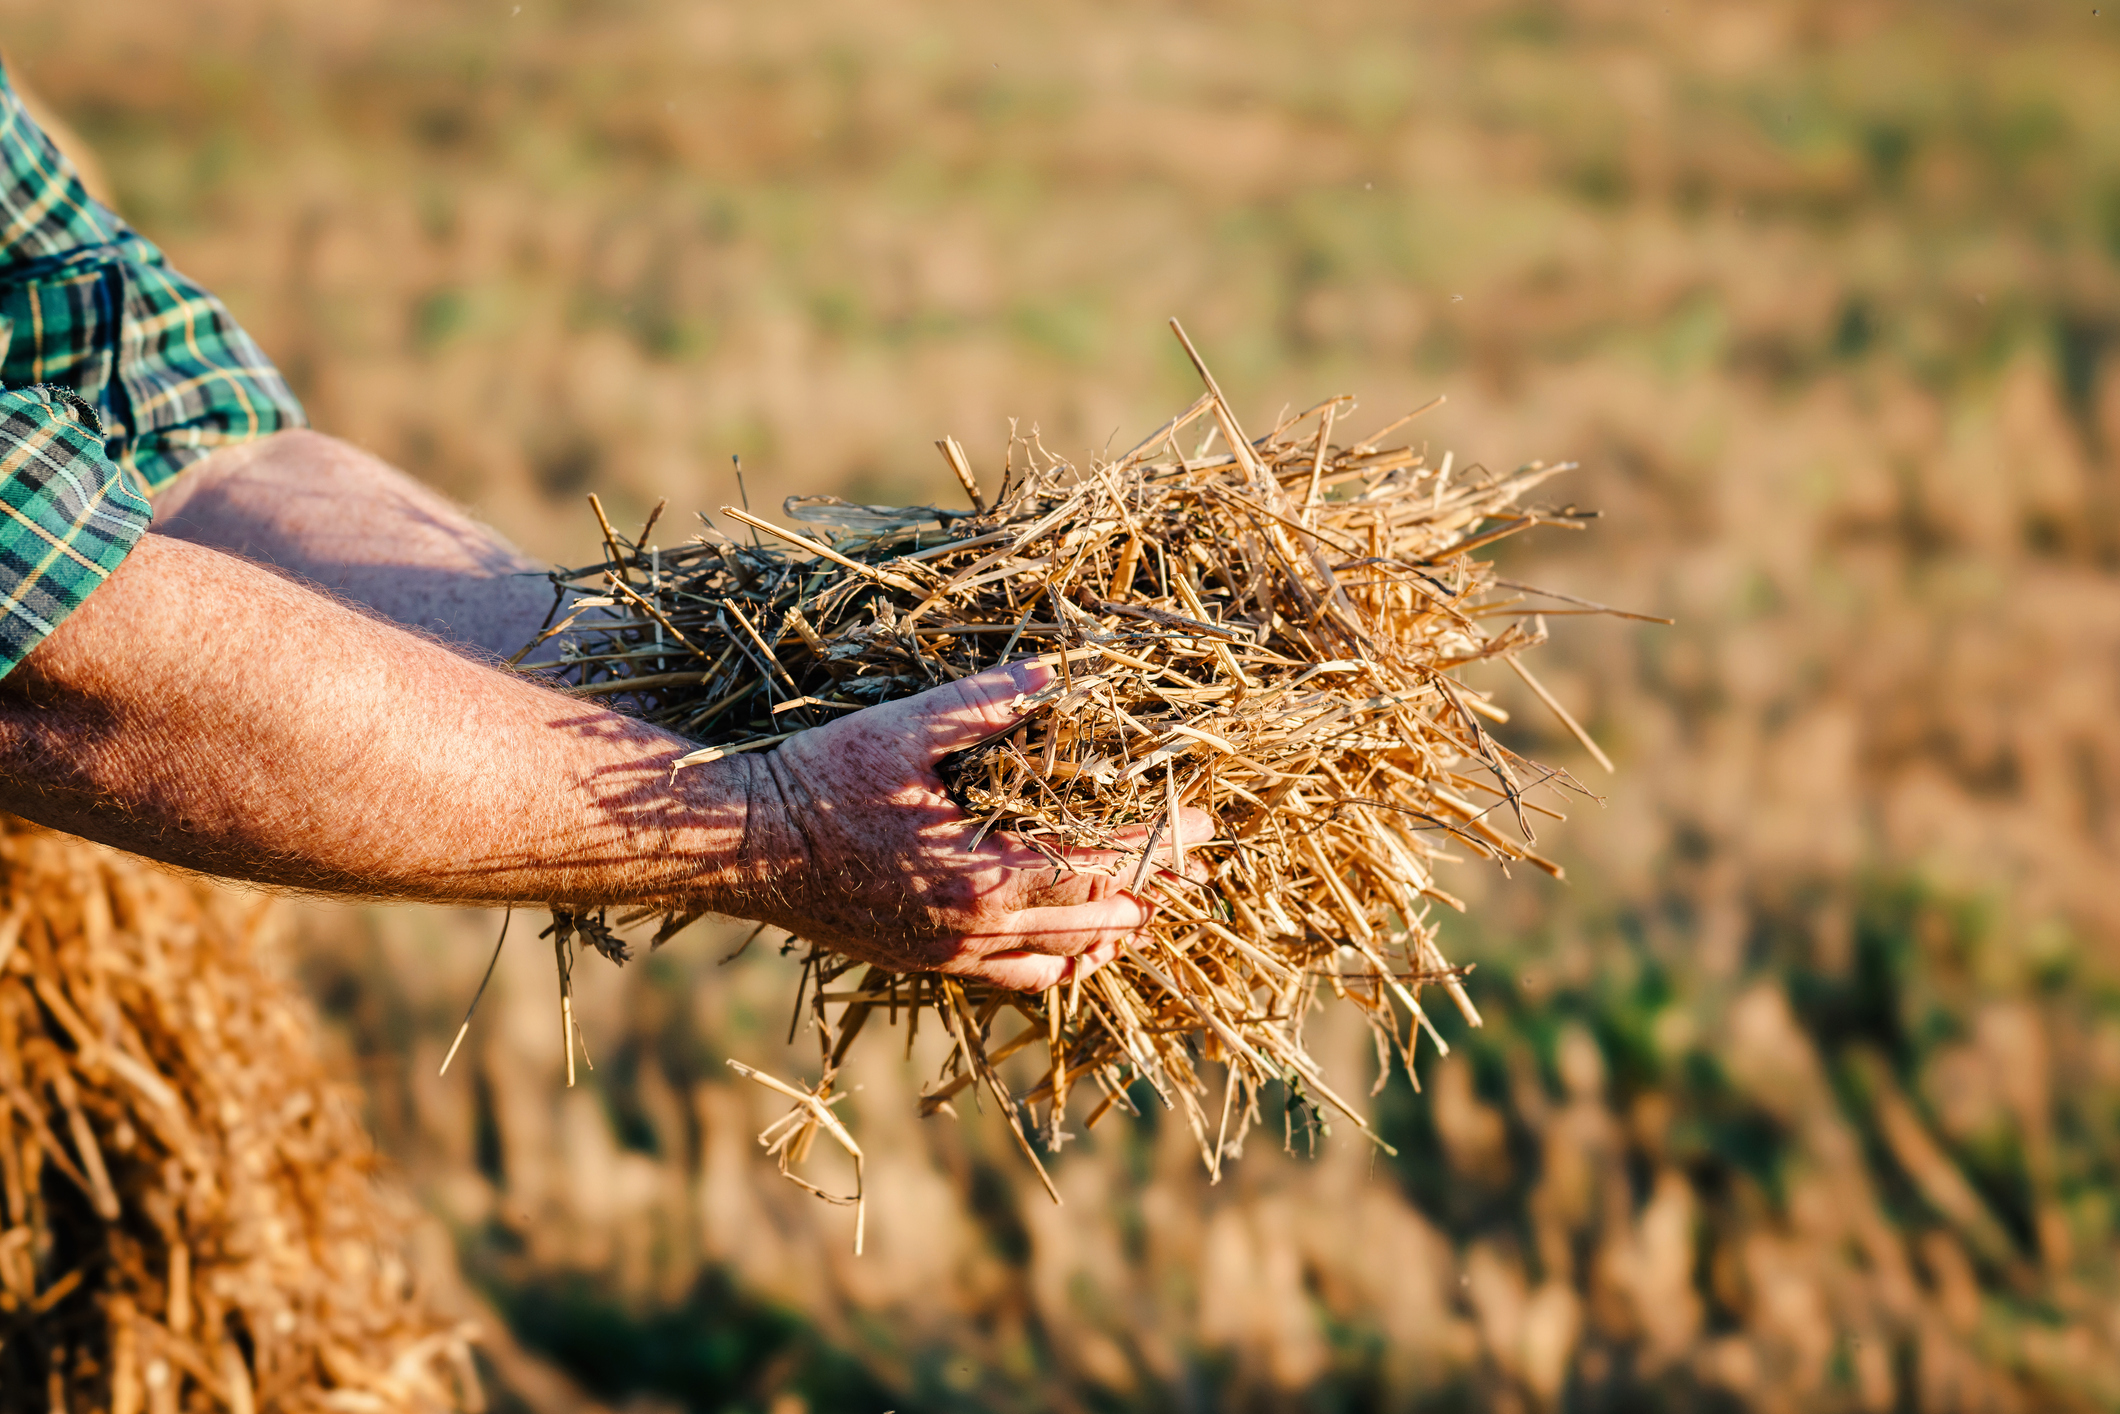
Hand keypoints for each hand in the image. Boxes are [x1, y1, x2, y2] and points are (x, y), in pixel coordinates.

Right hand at [727, 660, 1212, 989]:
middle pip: (1099, 919)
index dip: (1160, 843)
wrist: (740, 847)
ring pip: (1065, 958)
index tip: (1204, 823)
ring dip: (1116, 929)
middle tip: (1197, 858)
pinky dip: (1064, 961)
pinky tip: (1081, 944)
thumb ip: (984, 702)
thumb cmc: (816, 779)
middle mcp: (976, 929)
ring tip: (1154, 901)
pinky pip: (1018, 978)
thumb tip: (1056, 675)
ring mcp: (952, 955)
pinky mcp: (928, 964)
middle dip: (1154, 886)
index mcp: (981, 872)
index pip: (1102, 864)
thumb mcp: (903, 727)